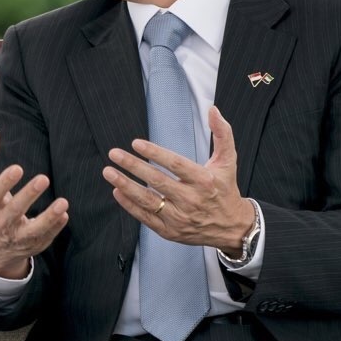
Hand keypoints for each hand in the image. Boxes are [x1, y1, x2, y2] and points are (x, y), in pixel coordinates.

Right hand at [0, 130, 68, 278]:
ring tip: (63, 203)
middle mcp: (1, 223)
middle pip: (14, 211)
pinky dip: (55, 227)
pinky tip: (65, 214)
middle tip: (44, 178)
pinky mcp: (32, 244)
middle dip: (28, 195)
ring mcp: (17, 237)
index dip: (4, 182)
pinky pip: (45, 237)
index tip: (17, 168)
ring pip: (33, 230)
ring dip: (48, 217)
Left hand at [101, 106, 253, 254]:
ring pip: (148, 201)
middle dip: (133, 166)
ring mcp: (179, 217)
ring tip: (109, 172)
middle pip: (157, 181)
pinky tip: (117, 191)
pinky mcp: (170, 231)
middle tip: (114, 154)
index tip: (136, 143)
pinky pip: (145, 217)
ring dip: (125, 185)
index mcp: (204, 181)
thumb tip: (213, 110)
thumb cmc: (225, 189)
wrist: (232, 228)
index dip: (155, 153)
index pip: (175, 164)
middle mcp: (191, 200)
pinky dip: (129, 205)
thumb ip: (222, 134)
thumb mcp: (228, 162)